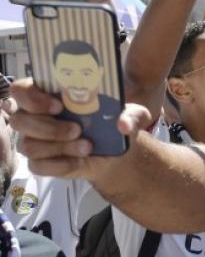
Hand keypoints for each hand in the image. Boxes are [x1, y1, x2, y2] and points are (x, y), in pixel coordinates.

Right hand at [9, 78, 151, 178]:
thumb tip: (123, 125)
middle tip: (77, 130)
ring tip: (87, 146)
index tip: (58, 105)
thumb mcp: (132, 115)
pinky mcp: (40, 162)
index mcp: (49, 95)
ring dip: (59, 147)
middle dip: (48, 127)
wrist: (116, 152)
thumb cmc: (115, 123)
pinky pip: (38, 166)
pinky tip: (79, 161)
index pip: (21, 90)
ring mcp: (35, 141)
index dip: (32, 97)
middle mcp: (35, 117)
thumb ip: (132, 115)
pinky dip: (60, 164)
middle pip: (20, 120)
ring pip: (28, 145)